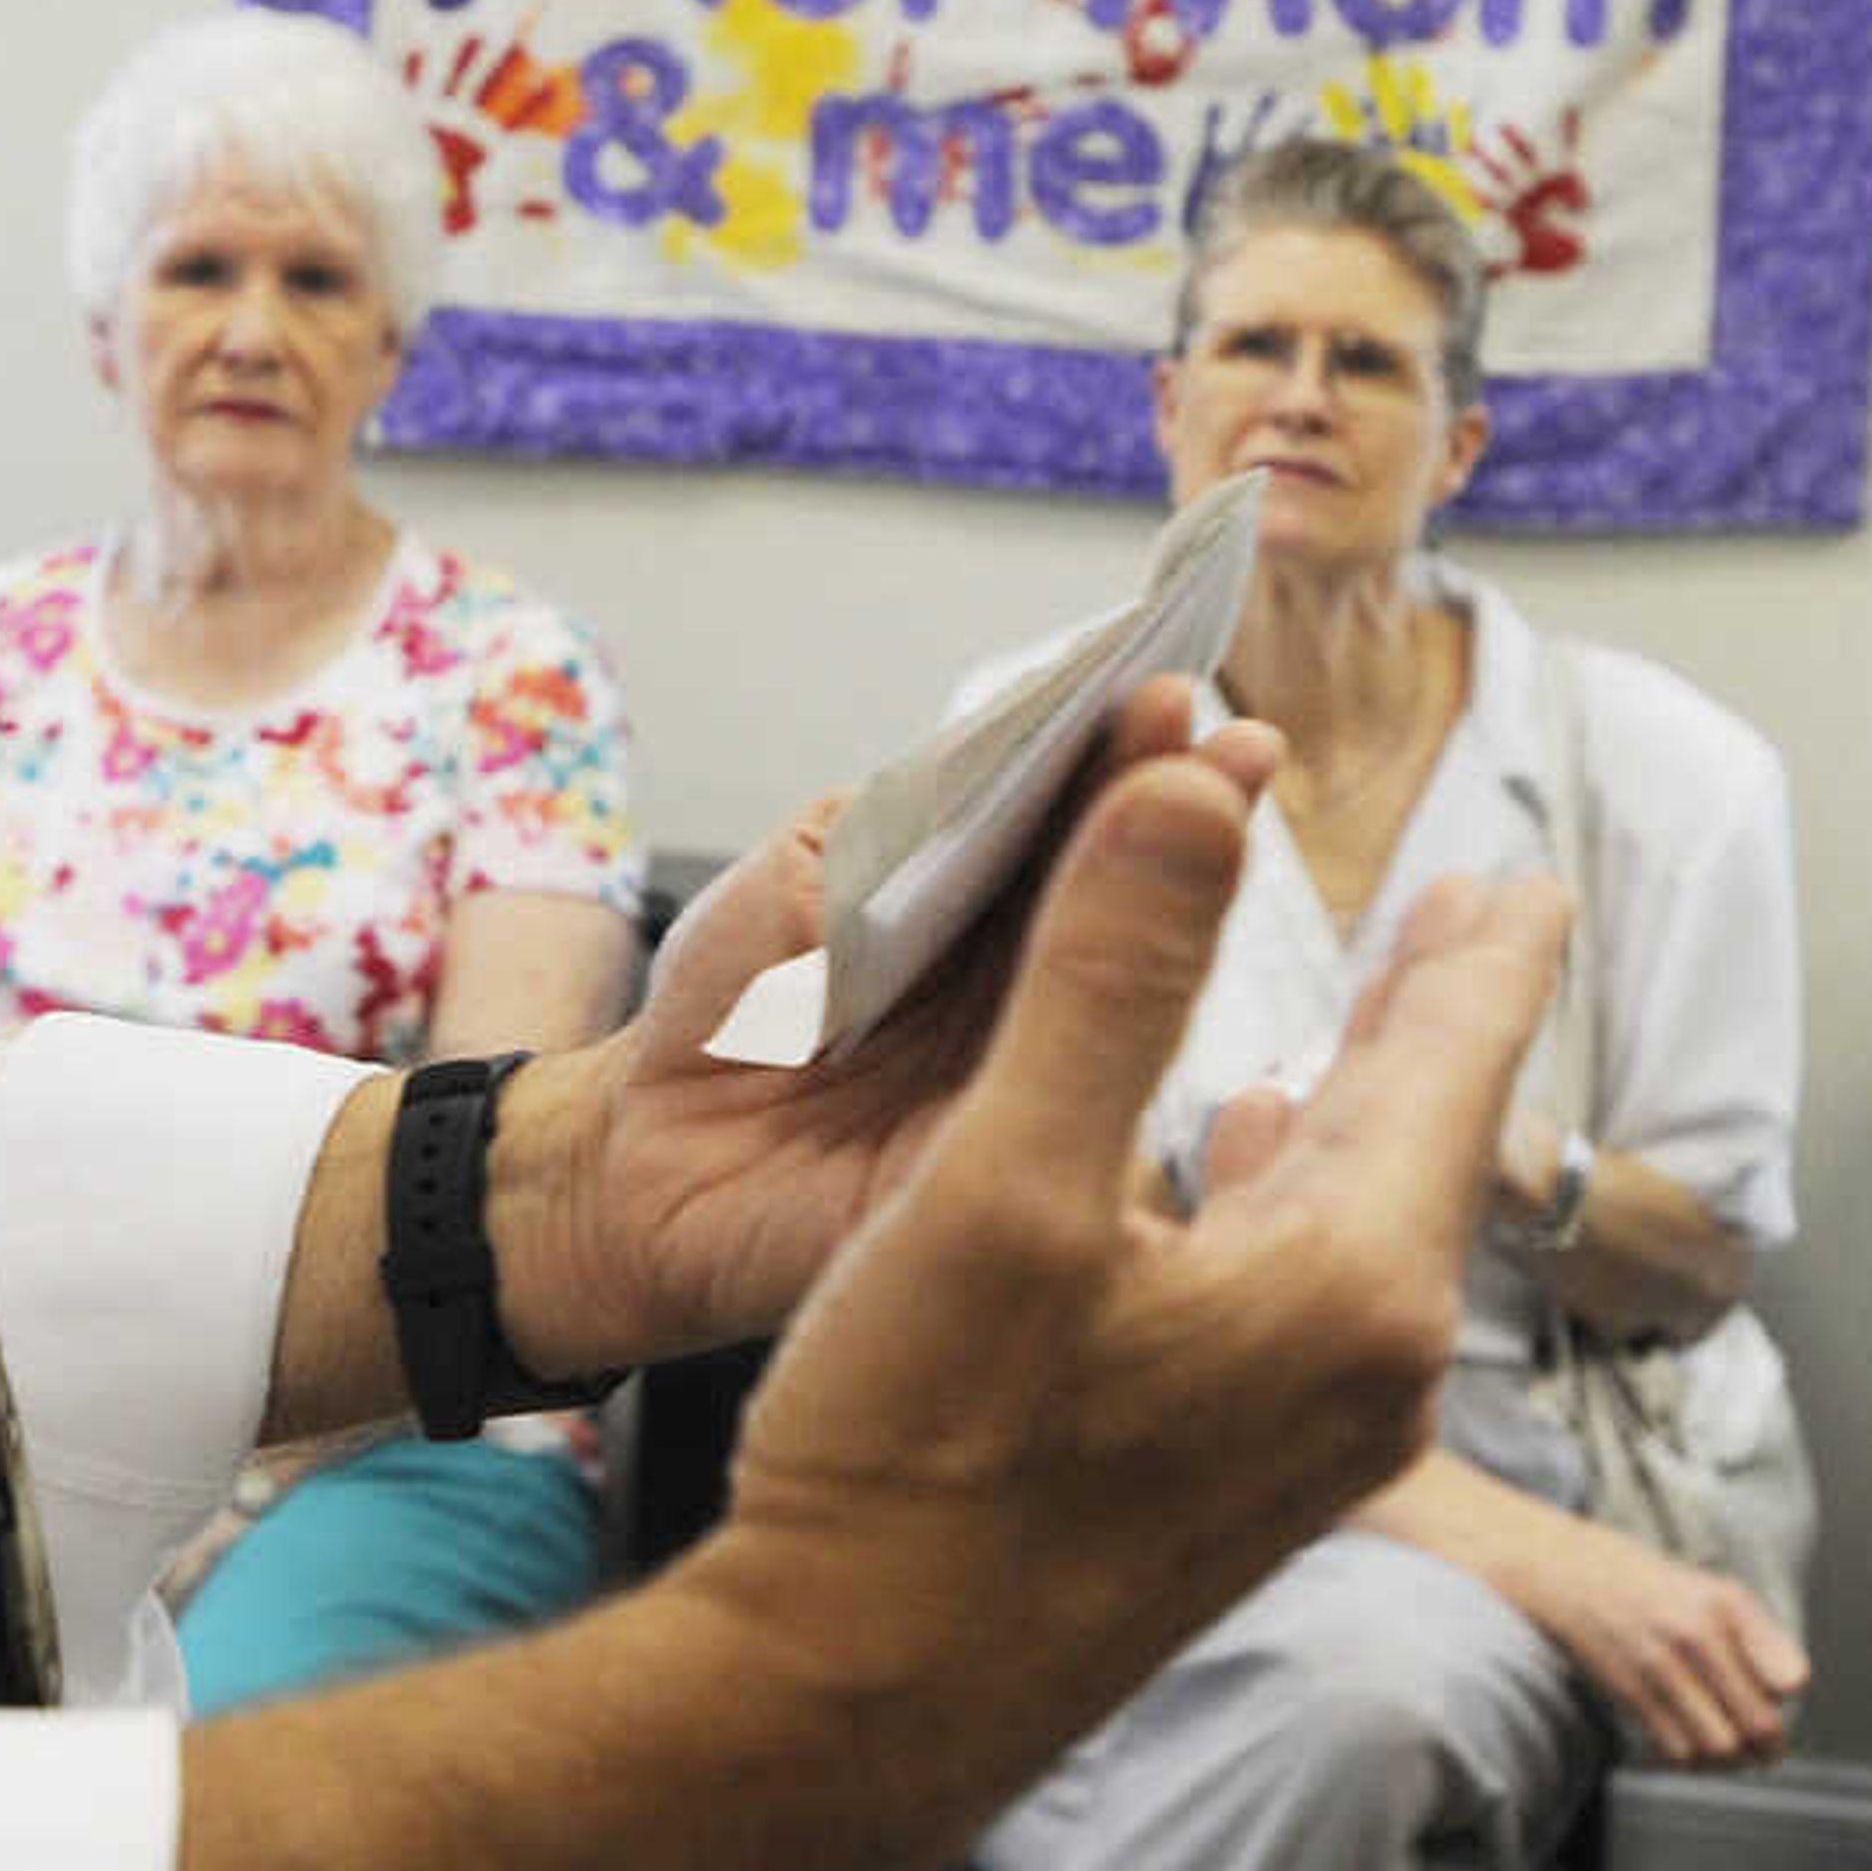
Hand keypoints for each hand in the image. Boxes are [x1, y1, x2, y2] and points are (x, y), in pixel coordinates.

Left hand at [490, 680, 1232, 1380]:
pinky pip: (1069, 1103)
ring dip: (1176, 901)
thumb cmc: (726, 1009)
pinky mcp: (1012, 1177)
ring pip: (1127, 983)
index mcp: (988, 906)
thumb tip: (1014, 743)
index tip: (1167, 693)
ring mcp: (1037, 1078)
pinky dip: (1110, 1034)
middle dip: (1178, 812)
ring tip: (1206, 810)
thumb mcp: (803, 881)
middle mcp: (1036, 985)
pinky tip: (1144, 962)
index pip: (1073, 818)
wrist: (648, 1159)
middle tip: (1223, 744)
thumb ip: (907, 818)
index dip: (1121, 759)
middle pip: (1124, 889)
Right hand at [662, 763, 1568, 1838]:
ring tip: (1371, 1016)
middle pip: (1418, 1136)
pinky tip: (1228, 1163)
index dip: (1482, 953)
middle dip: (1438, 1012)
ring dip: (1357, 1095)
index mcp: (1345, 1285)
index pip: (1447, 1066)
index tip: (1529, 877)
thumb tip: (1188, 788)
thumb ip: (1106, 975)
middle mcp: (1359, 1369)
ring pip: (1358, 1212)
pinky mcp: (1225, 1475)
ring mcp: (1300, 1438)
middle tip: (1476, 915)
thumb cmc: (922, 1465)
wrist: (853, 1702)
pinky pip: (1302, 1285)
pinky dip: (1284, 1185)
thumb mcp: (1003, 1181)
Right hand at [1516, 1506, 1804, 1765]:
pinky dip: (1694, 1760)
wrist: (1563, 1570)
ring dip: (1733, 1759)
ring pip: (1721, 1747)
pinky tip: (1691, 1743)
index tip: (1775, 1692)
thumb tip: (1792, 1689)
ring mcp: (1658, 1666)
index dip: (1786, 1693)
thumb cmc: (1645, 1582)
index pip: (1789, 1677)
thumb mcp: (1712, 1588)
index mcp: (1722, 1604)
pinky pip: (1678, 1750)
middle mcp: (1693, 1634)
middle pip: (1758, 1725)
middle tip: (1766, 1746)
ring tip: (1730, 1749)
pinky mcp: (1628, 1691)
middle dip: (1769, 1745)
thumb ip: (1758, 1635)